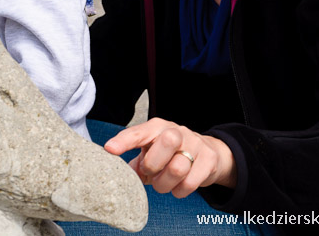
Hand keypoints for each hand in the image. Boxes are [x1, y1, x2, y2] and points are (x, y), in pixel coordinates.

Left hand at [104, 118, 236, 197]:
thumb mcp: (151, 152)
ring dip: (165, 184)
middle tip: (150, 173)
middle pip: (167, 142)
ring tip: (162, 183)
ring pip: (178, 168)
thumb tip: (119, 175)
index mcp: (156, 127)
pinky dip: (179, 191)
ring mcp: (195, 144)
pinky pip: (190, 182)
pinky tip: (176, 187)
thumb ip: (135, 162)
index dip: (124, 140)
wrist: (206, 153)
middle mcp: (176, 131)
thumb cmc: (170, 154)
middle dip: (153, 164)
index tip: (110, 149)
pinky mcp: (209, 160)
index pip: (139, 131)